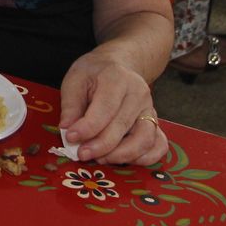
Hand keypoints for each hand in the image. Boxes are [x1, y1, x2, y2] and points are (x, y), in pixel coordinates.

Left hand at [58, 50, 167, 165]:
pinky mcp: (155, 122)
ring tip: (100, 159)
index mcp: (117, 78)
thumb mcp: (76, 79)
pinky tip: (124, 161)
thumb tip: (67, 129)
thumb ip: (70, 104)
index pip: (105, 108)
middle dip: (100, 146)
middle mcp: (138, 94)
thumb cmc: (95, 73)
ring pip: (144, 139)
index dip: (88, 127)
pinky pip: (159, 145)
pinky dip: (145, 158)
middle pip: (122, 126)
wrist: (120, 64)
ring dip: (122, 155)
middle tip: (81, 154)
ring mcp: (150, 109)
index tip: (71, 137)